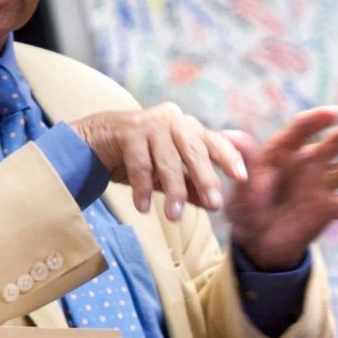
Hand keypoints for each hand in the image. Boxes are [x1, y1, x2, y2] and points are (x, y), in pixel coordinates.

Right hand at [72, 103, 247, 219]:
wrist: (95, 139)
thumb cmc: (138, 156)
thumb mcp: (167, 173)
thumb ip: (190, 184)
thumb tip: (213, 205)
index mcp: (190, 128)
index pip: (216, 143)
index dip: (230, 159)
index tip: (242, 178)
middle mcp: (175, 121)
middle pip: (195, 152)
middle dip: (205, 179)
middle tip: (214, 204)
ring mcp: (152, 123)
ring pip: (168, 160)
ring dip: (172, 190)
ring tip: (174, 217)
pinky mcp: (129, 130)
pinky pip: (139, 163)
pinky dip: (141, 187)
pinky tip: (142, 207)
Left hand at [225, 107, 337, 268]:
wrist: (259, 242)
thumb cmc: (245, 210)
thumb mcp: (239, 190)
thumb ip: (242, 162)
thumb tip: (230, 134)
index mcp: (284, 151)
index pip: (302, 129)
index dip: (318, 120)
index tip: (335, 112)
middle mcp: (308, 161)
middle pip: (334, 142)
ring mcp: (322, 182)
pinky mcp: (330, 206)